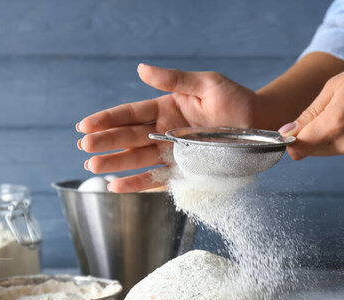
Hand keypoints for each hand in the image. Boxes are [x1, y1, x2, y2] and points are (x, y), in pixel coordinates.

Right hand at [77, 64, 257, 191]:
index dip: (107, 119)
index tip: (85, 125)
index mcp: (165, 109)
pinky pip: (157, 178)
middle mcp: (164, 132)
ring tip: (93, 167)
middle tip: (84, 148)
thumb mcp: (206, 83)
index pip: (130, 114)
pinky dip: (138, 184)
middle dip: (105, 142)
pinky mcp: (183, 170)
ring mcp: (172, 152)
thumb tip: (141, 69)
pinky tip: (117, 186)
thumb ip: (174, 79)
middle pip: (129, 138)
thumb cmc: (235, 100)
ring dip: (115, 163)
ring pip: (137, 159)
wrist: (259, 124)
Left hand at [279, 56, 343, 162]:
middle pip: (314, 150)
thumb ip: (309, 113)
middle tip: (332, 111)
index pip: (299, 146)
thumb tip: (287, 132)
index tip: (293, 132)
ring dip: (333, 137)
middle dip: (313, 135)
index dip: (292, 140)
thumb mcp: (336, 86)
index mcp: (335, 124)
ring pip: (332, 151)